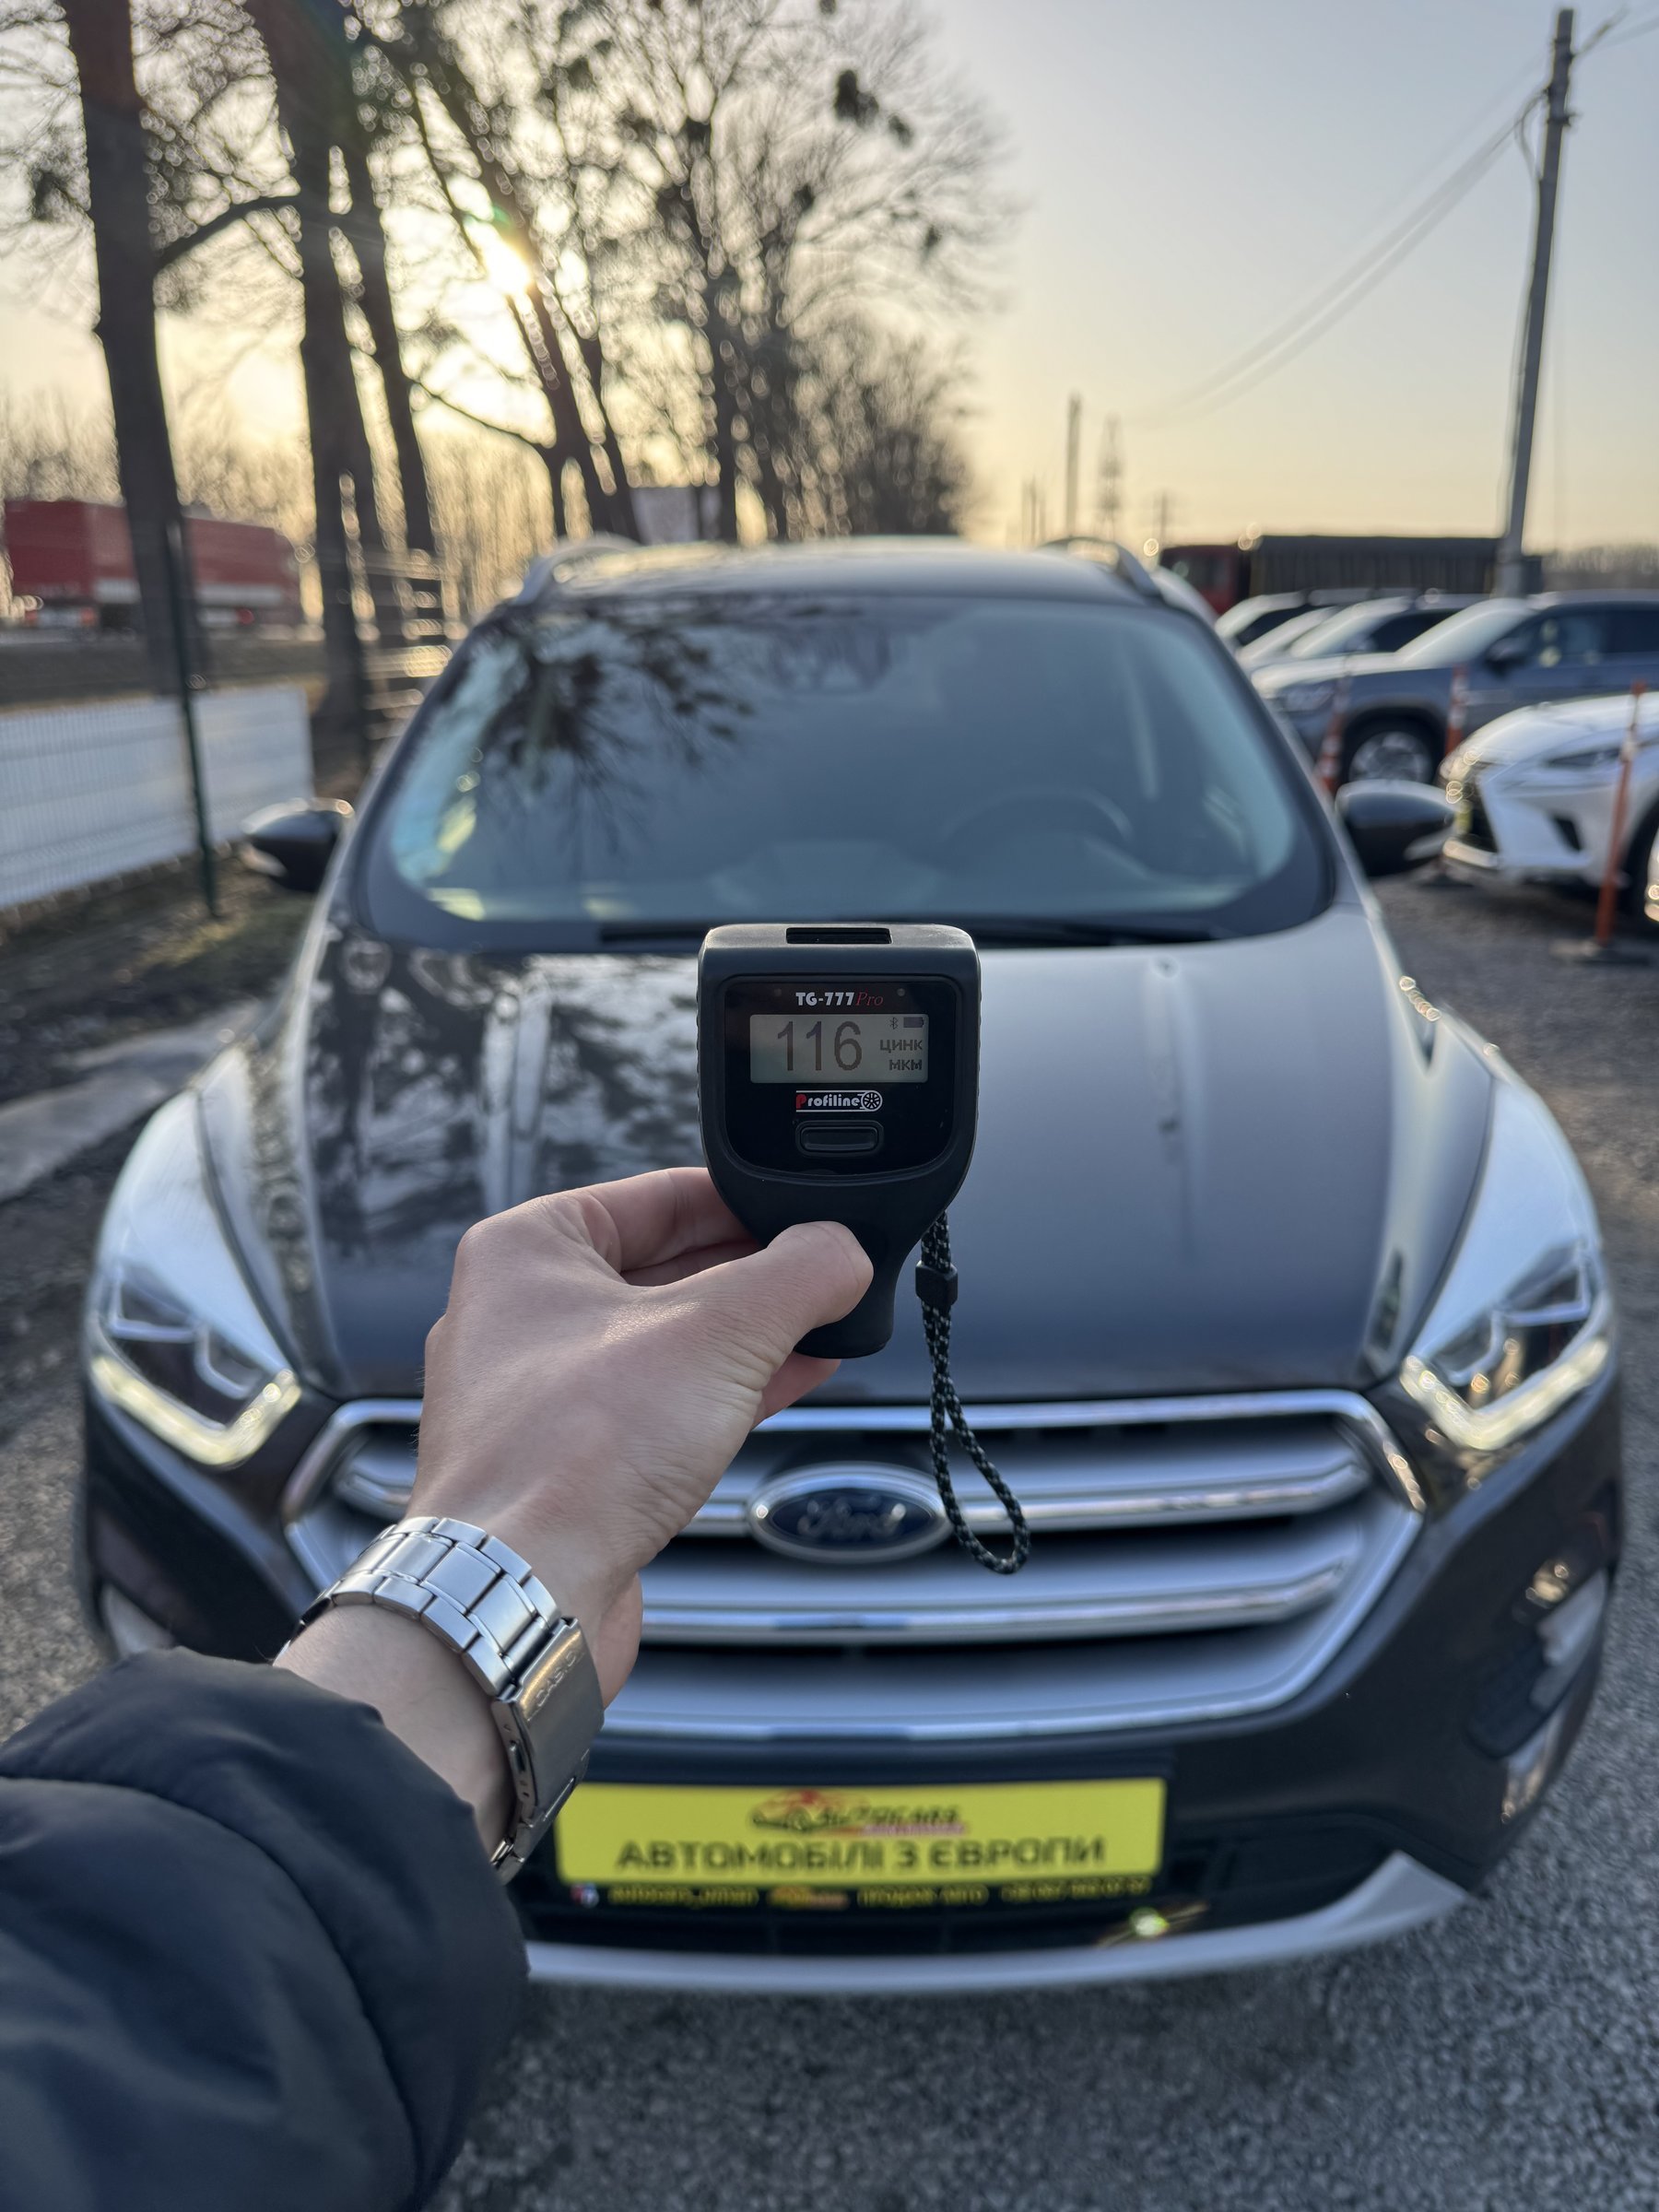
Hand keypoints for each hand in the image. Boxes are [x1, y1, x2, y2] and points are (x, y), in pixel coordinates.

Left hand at [411, 1167, 870, 1696]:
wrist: (522, 1593)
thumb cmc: (573, 1455)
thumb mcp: (718, 1331)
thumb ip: (797, 1273)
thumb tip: (843, 1248)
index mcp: (527, 1250)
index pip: (659, 1195)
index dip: (745, 1200)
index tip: (809, 1212)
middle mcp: (522, 1314)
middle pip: (666, 1267)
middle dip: (753, 1273)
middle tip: (827, 1272)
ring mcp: (543, 1395)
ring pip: (667, 1341)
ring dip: (748, 1335)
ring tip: (824, 1324)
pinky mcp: (570, 1463)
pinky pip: (661, 1404)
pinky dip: (725, 1389)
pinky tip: (790, 1380)